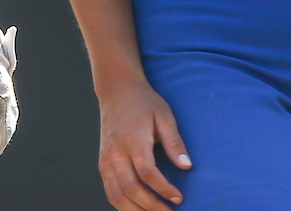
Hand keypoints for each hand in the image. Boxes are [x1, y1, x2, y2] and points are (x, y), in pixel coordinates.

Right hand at [98, 78, 190, 210]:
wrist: (117, 91)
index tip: (179, 198)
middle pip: (131, 189)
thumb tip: (187, 166)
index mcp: (132, 139)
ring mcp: (106, 159)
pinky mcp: (102, 164)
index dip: (164, 189)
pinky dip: (123, 205)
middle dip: (152, 206)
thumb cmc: (144, 102)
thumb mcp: (164, 116)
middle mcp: (115, 152)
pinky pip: (110, 192)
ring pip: (117, 196)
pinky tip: (139, 209)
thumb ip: (175, 143)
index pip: (147, 173)